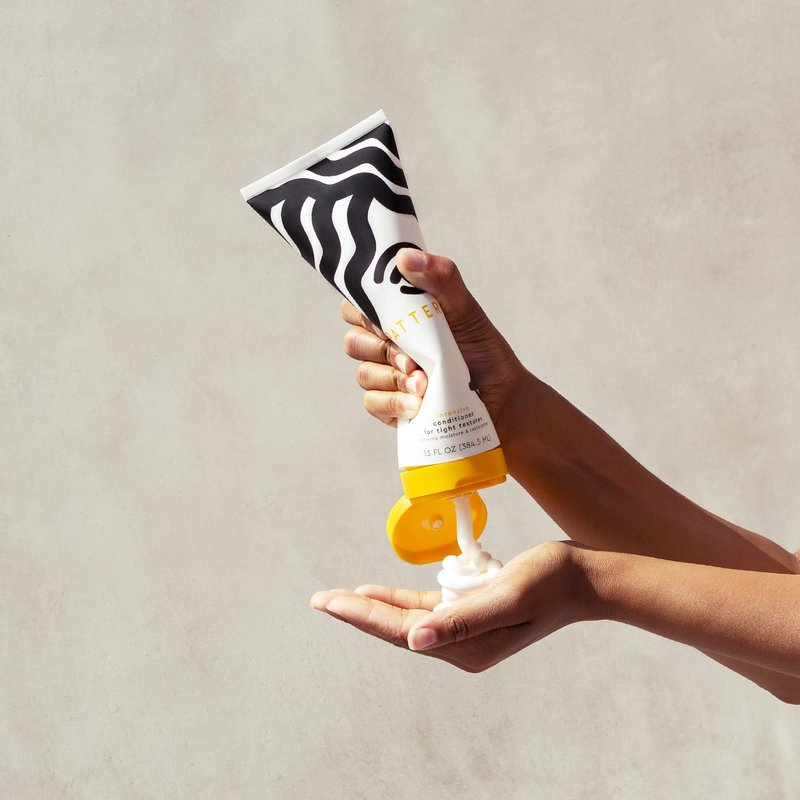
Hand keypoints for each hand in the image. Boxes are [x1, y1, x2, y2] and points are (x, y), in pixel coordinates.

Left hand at [310, 541, 593, 672]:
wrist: (582, 578)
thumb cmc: (549, 582)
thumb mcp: (507, 597)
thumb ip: (462, 620)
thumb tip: (415, 640)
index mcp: (466, 647)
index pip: (401, 631)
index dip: (361, 614)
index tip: (326, 601)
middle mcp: (461, 645)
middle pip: (397, 628)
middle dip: (357, 613)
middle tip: (319, 600)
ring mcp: (465, 631)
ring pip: (406, 619)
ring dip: (374, 608)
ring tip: (339, 598)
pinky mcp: (470, 613)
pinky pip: (425, 609)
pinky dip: (399, 601)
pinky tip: (379, 594)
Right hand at [341, 249, 524, 431]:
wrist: (502, 399)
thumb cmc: (482, 351)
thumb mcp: (466, 311)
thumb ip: (441, 280)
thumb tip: (406, 257)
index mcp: (398, 316)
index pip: (358, 304)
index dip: (363, 310)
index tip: (386, 320)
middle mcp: (386, 344)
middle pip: (354, 341)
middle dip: (382, 351)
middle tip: (411, 359)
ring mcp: (386, 377)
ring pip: (364, 375)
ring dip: (394, 380)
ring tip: (424, 385)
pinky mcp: (390, 406)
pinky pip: (373, 403)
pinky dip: (395, 403)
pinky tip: (417, 405)